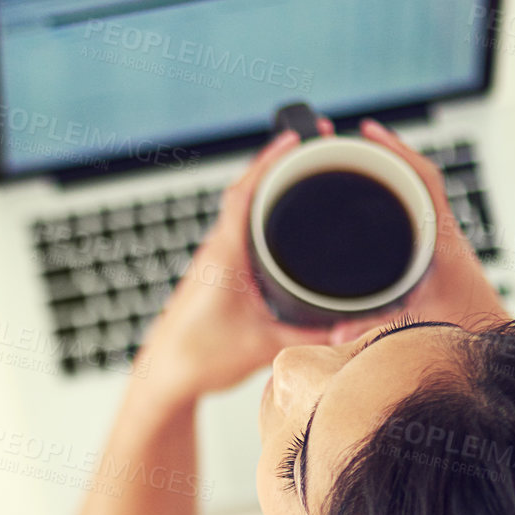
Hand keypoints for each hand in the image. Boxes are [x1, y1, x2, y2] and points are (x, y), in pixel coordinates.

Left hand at [132, 121, 338, 407]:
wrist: (164, 377)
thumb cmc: (198, 360)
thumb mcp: (263, 347)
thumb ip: (309, 334)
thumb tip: (351, 321)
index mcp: (224, 256)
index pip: (244, 193)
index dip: (269, 160)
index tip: (296, 136)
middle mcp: (216, 250)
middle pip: (245, 192)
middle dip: (278, 165)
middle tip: (311, 143)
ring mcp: (213, 260)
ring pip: (241, 212)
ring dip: (267, 189)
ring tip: (302, 170)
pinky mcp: (215, 273)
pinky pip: (240, 232)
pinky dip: (260, 216)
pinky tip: (281, 220)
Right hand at [322, 119, 512, 342]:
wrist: (496, 338)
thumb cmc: (469, 328)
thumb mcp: (417, 328)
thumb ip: (376, 331)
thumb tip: (337, 333)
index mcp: (442, 239)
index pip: (425, 178)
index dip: (397, 150)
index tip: (370, 133)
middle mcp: (445, 232)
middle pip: (418, 178)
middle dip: (386, 157)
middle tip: (355, 144)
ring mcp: (445, 240)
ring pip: (419, 195)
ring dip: (393, 178)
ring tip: (361, 167)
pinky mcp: (440, 252)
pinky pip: (418, 213)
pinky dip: (398, 202)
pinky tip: (377, 207)